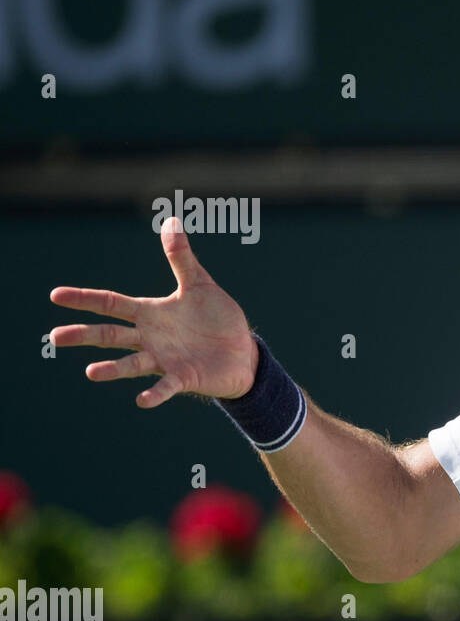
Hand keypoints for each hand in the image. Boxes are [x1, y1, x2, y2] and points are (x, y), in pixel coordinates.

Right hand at [49, 217, 258, 407]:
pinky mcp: (183, 378)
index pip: (111, 303)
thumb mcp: (199, 284)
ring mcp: (165, 359)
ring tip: (91, 372)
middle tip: (55, 337)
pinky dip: (155, 393)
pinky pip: (166, 387)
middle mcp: (151, 338)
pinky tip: (142, 400)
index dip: (85, 298)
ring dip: (113, 369)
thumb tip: (171, 220)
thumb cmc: (217, 319)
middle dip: (84, 335)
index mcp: (151, 313)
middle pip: (111, 335)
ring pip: (132, 363)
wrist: (244, 351)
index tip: (56, 295)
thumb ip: (181, 258)